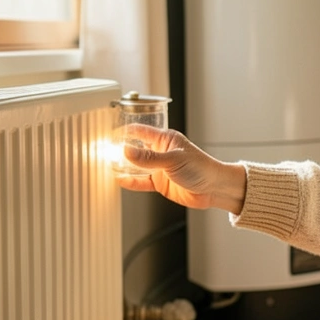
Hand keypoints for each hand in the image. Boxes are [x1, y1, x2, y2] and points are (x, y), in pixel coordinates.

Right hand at [114, 124, 245, 213]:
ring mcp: (160, 168)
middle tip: (104, 152)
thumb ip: (148, 157)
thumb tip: (126, 150)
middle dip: (120, 150)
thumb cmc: (202, 168)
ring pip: (136, 166)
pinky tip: (120, 180)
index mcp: (165, 139)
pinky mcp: (161, 183)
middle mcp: (161, 152)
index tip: (110, 134)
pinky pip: (141, 181)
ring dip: (124, 166)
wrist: (214, 188)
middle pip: (135, 148)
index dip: (124, 132)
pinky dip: (131, 181)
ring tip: (107, 166)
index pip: (139, 131)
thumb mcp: (173, 160)